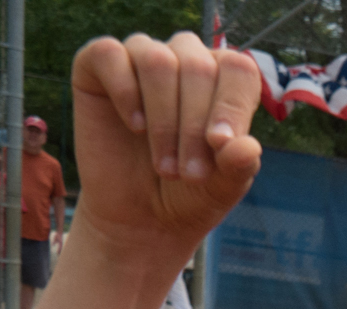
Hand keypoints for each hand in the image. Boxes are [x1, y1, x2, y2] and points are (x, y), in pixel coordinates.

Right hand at [69, 32, 261, 272]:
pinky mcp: (97, 65)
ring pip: (158, 61)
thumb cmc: (189, 192)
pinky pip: (109, 54)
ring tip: (164, 165)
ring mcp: (141, 57)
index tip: (219, 146)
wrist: (140, 216)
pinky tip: (135, 126)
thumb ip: (239, 166)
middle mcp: (184, 58)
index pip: (238, 69)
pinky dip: (124, 90)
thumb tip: (248, 147)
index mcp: (223, 79)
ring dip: (163, 119)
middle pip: (198, 67)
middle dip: (194, 127)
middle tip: (190, 174)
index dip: (231, 105)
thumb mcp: (222, 187)